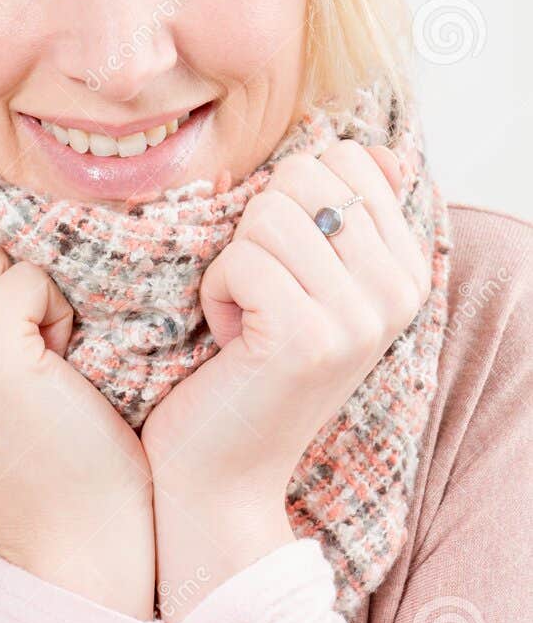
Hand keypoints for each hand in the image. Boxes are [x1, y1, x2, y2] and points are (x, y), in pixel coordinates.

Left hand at [140, 141, 431, 622]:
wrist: (223, 472)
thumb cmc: (250, 362)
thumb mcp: (311, 281)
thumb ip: (343, 215)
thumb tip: (378, 150)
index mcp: (407, 267)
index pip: (346, 158)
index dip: (289, 197)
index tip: (289, 265)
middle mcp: (398, 290)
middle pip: (301, 176)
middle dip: (257, 226)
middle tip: (262, 294)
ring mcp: (358, 317)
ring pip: (266, 215)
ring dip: (232, 262)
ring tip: (248, 319)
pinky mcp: (306, 339)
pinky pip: (237, 259)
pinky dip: (215, 292)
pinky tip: (231, 340)